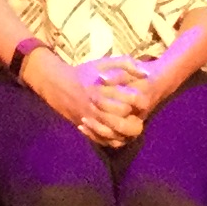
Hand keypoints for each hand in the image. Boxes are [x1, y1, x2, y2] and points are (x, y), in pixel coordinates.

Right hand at [27, 49, 146, 146]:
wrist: (59, 86)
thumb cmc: (86, 73)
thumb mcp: (104, 63)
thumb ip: (126, 64)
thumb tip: (147, 73)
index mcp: (104, 91)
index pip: (130, 102)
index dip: (140, 101)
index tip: (143, 99)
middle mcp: (98, 109)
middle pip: (125, 123)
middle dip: (135, 120)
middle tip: (138, 115)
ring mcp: (92, 122)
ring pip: (116, 136)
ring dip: (127, 132)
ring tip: (131, 124)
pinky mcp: (88, 130)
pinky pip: (106, 141)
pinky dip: (115, 140)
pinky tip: (120, 133)